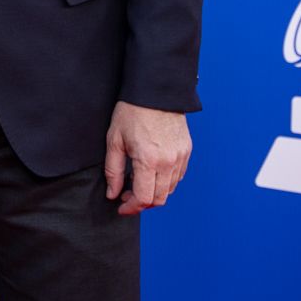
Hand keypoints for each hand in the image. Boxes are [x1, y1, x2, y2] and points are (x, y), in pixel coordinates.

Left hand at [104, 101, 190, 215]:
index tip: (121, 207)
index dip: (131, 207)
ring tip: (137, 181)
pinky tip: (152, 172)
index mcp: (148, 160)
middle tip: (127, 195)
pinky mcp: (187, 151)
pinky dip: (165, 182)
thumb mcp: (114, 140)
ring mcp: (180, 157)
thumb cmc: (131, 113)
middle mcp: (168, 162)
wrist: (155, 92)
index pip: (143, 198)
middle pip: (159, 199)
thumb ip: (113, 171)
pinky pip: (178, 176)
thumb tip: (113, 194)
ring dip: (154, 193)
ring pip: (170, 190)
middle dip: (142, 203)